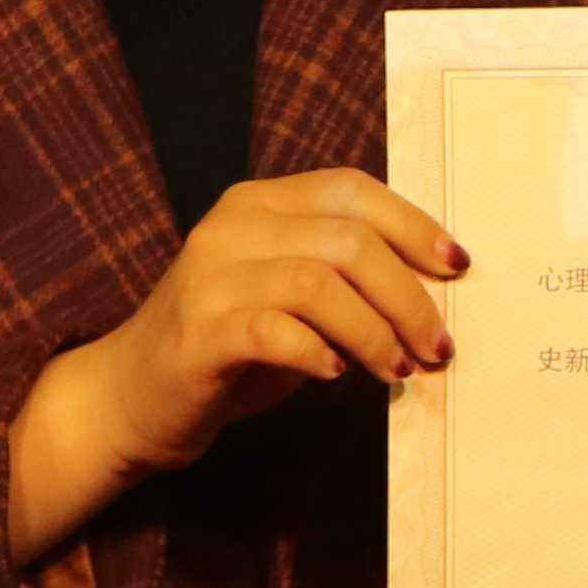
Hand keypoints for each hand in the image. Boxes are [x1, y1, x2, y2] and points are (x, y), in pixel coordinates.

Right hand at [8, 169, 461, 558]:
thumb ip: (346, 283)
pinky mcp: (198, 332)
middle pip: (346, 239)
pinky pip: (275, 330)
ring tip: (399, 367)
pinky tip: (338, 374)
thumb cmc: (228, 349)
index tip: (457, 267)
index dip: (412, 224)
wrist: (130, 397)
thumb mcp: (291, 301)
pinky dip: (319, 351)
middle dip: (407, 294)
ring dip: (374, 328)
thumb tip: (433, 297)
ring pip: (318, 281)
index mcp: (258, 204)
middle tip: (437, 344)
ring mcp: (210, 276)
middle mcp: (232, 227)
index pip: (350, 190)